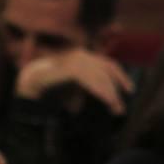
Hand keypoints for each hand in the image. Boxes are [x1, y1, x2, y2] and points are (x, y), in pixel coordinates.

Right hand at [14, 49, 134, 113]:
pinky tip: (106, 100)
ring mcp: (75, 59)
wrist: (32, 81)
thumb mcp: (79, 87)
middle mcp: (82, 54)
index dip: (121, 77)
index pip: (109, 65)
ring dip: (109, 94)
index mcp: (86, 56)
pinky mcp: (69, 68)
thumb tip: (113, 101)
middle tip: (120, 109)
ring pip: (100, 77)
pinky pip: (90, 80)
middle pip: (106, 72)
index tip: (130, 90)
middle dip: (115, 91)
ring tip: (114, 107)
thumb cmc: (55, 86)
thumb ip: (93, 88)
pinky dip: (99, 91)